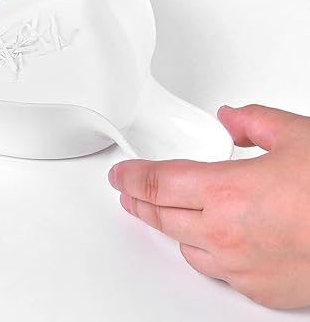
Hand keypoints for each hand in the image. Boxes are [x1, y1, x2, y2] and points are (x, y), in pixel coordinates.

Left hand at [108, 105, 309, 308]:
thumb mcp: (297, 135)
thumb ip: (254, 122)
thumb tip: (231, 119)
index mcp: (228, 191)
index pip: (159, 182)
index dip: (132, 176)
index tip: (120, 174)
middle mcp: (228, 234)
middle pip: (163, 217)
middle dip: (140, 201)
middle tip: (129, 191)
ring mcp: (244, 268)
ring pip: (187, 248)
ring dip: (172, 227)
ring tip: (165, 212)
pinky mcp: (263, 292)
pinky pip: (219, 272)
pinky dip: (208, 252)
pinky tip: (211, 240)